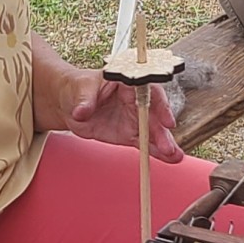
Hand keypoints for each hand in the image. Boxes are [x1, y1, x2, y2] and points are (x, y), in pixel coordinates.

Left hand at [56, 67, 182, 162]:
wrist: (69, 102)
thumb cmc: (78, 87)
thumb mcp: (80, 89)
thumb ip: (84, 100)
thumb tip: (82, 111)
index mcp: (127, 83)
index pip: (149, 92)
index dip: (161, 106)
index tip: (166, 120)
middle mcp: (135, 100)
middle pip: (154, 115)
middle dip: (162, 132)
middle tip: (168, 147)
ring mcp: (132, 118)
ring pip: (152, 131)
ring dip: (163, 143)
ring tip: (174, 156)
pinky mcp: (127, 133)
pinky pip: (143, 142)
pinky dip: (154, 151)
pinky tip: (167, 159)